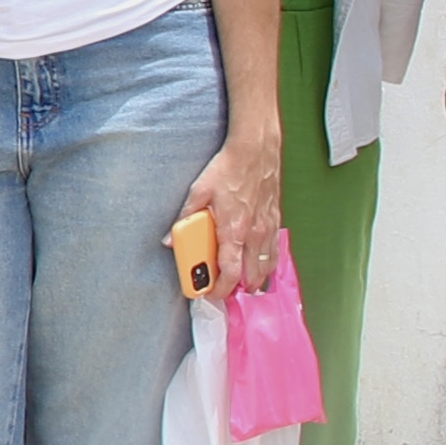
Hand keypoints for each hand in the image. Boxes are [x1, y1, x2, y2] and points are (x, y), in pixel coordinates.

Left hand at [178, 132, 285, 301]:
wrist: (256, 150)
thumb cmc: (228, 169)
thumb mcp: (199, 191)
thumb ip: (185, 219)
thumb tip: (170, 240)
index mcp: (234, 230)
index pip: (230, 272)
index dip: (221, 289)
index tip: (210, 294)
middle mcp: (255, 234)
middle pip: (252, 276)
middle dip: (238, 288)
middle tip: (224, 290)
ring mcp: (268, 228)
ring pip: (266, 266)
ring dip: (255, 279)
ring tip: (241, 283)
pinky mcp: (275, 221)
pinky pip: (274, 251)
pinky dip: (266, 263)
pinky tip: (258, 265)